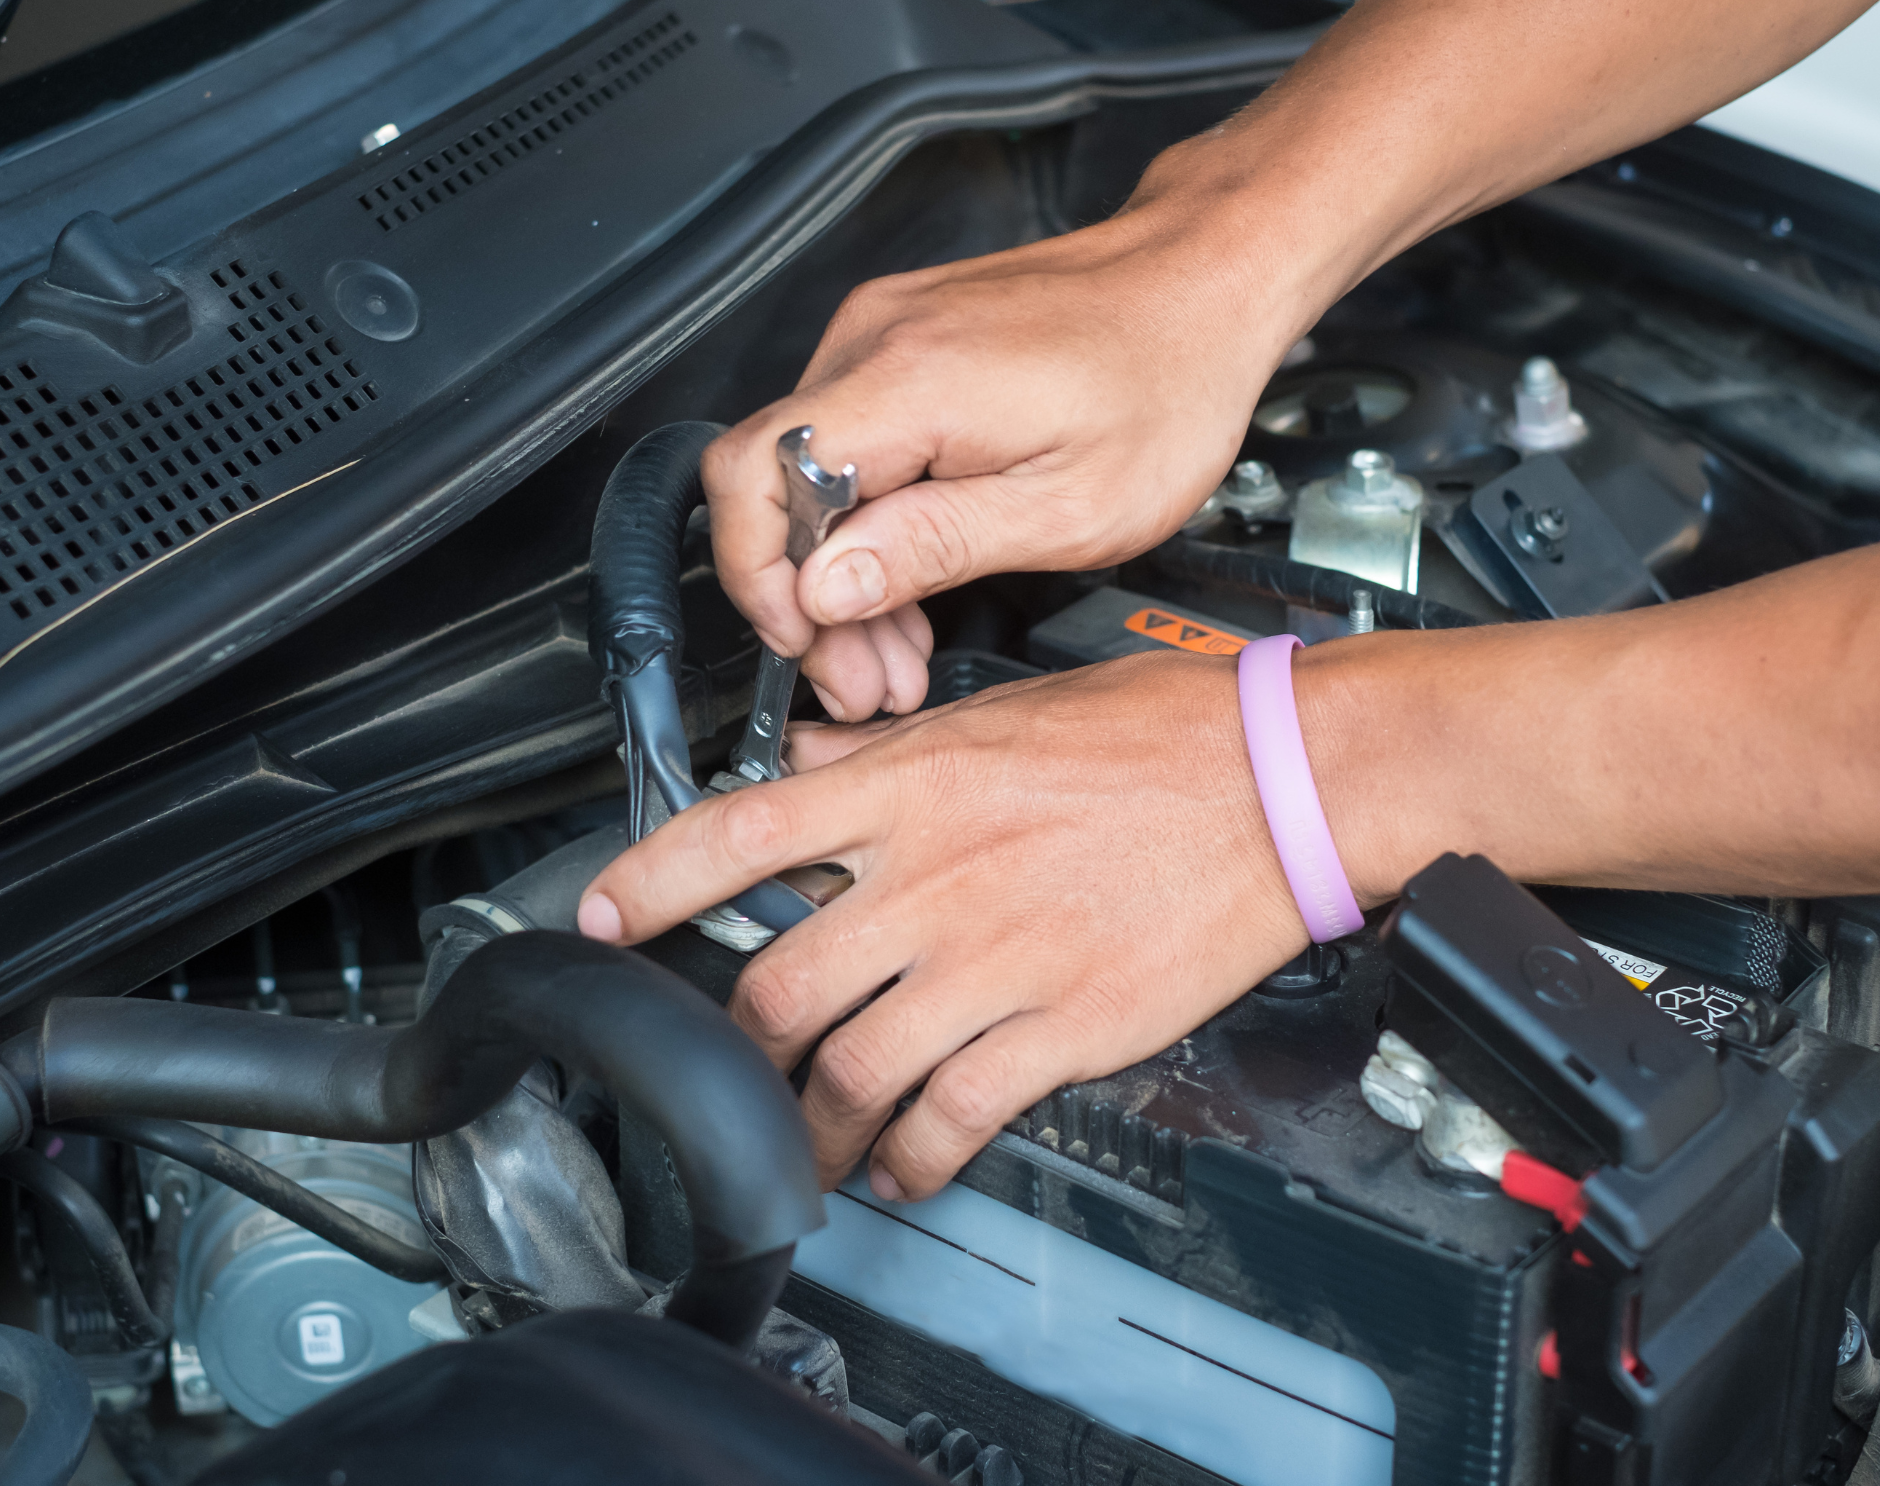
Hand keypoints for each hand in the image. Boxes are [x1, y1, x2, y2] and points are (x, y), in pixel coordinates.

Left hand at [575, 651, 1313, 1198]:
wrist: (1284, 779)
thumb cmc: (1158, 735)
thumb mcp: (1000, 714)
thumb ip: (892, 754)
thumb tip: (814, 762)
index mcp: (912, 786)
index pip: (740, 832)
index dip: (648, 881)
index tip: (595, 916)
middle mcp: (935, 876)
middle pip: (777, 984)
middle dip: (734, 1050)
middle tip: (729, 1073)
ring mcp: (995, 958)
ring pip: (851, 1071)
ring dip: (810, 1130)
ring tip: (806, 1151)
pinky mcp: (1061, 1026)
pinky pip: (954, 1116)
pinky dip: (912, 1158)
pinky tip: (906, 1166)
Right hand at [704, 165, 1329, 721]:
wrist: (1206, 280)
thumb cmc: (1168, 383)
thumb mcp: (1069, 508)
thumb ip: (933, 547)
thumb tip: (823, 589)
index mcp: (910, 382)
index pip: (753, 478)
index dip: (759, 578)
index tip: (805, 642)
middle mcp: (875, 340)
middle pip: (769, 486)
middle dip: (804, 601)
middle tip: (863, 678)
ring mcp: (882, 330)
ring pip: (801, 473)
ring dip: (836, 572)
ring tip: (893, 650)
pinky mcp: (899, 338)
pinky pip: (842, 443)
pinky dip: (862, 520)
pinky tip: (906, 581)